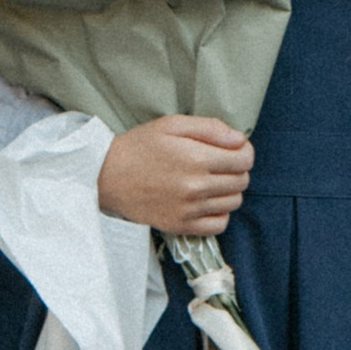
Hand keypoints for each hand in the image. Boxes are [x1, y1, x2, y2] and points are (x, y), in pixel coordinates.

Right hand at [97, 115, 253, 234]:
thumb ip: (211, 128)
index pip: (245, 160)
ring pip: (234, 203)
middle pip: (242, 181)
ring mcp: (189, 209)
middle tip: (220, 164)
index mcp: (197, 158)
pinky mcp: (180, 225)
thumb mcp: (173, 124)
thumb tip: (239, 140)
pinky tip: (207, 201)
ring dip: (229, 191)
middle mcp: (196, 187)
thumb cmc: (139, 146)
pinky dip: (219, 213)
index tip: (233, 150)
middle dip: (237, 170)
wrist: (105, 176)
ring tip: (211, 181)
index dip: (244, 152)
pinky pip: (219, 225)